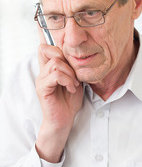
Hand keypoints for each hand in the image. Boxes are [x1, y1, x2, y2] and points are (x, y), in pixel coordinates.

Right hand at [35, 43, 82, 162]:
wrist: (64, 119)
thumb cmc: (69, 100)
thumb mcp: (73, 79)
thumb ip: (70, 67)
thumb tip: (75, 54)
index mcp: (49, 68)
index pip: (44, 47)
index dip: (57, 47)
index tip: (71, 61)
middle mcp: (42, 72)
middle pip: (46, 49)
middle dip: (65, 58)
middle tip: (74, 73)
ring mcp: (41, 80)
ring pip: (55, 63)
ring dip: (70, 73)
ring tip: (74, 84)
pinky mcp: (42, 88)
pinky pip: (55, 75)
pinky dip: (67, 80)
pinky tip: (71, 88)